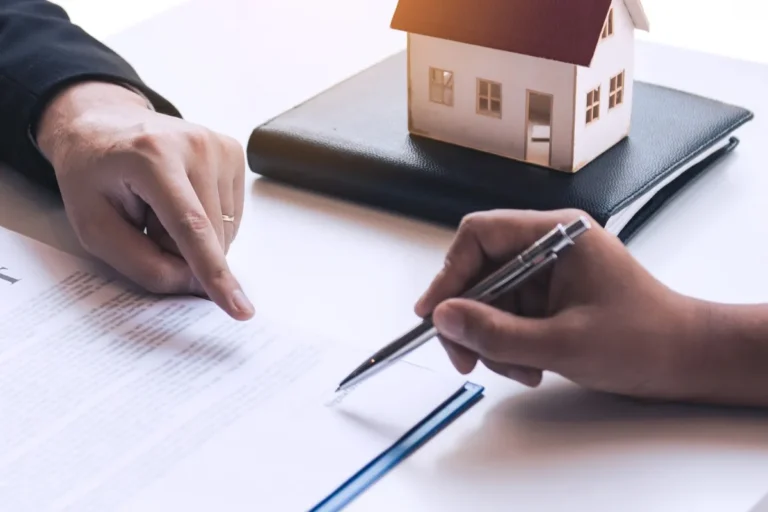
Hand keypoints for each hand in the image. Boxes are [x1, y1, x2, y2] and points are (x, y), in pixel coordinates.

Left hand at [36, 81, 252, 320]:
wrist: (103, 124)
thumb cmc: (93, 176)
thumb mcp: (94, 228)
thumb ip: (141, 264)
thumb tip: (195, 285)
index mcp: (152, 157)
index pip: (191, 227)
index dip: (214, 272)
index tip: (239, 308)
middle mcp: (195, 146)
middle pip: (210, 236)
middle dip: (181, 251)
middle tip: (145, 223)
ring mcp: (219, 146)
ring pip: (225, 231)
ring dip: (194, 238)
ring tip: (161, 207)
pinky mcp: (232, 153)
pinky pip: (232, 216)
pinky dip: (207, 223)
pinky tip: (182, 200)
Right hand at [414, 209, 703, 401]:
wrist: (685, 360)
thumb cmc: (642, 341)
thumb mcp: (562, 344)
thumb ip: (497, 332)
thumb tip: (443, 318)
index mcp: (557, 234)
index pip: (480, 235)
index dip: (449, 273)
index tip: (433, 314)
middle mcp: (548, 246)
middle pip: (479, 271)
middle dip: (470, 318)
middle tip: (467, 358)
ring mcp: (547, 272)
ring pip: (489, 299)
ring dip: (493, 340)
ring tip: (521, 369)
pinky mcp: (548, 297)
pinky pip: (507, 316)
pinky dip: (508, 345)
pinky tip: (531, 367)